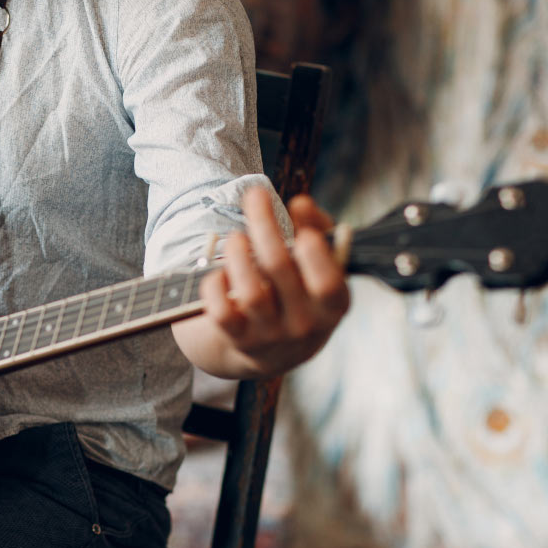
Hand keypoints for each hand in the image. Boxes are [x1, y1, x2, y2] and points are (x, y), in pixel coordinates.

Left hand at [193, 187, 349, 378]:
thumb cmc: (302, 295)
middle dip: (264, 223)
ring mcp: (270, 336)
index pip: (326, 281)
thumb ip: (320, 231)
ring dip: (238, 254)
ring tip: (235, 237)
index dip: (312, 248)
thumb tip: (303, 204)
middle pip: (279, 267)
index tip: (298, 210)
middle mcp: (304, 325)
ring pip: (250, 291)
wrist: (277, 353)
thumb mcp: (323, 269)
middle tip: (255, 194)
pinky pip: (220, 313)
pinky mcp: (239, 341)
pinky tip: (220, 272)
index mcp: (332, 306)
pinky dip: (215, 286)